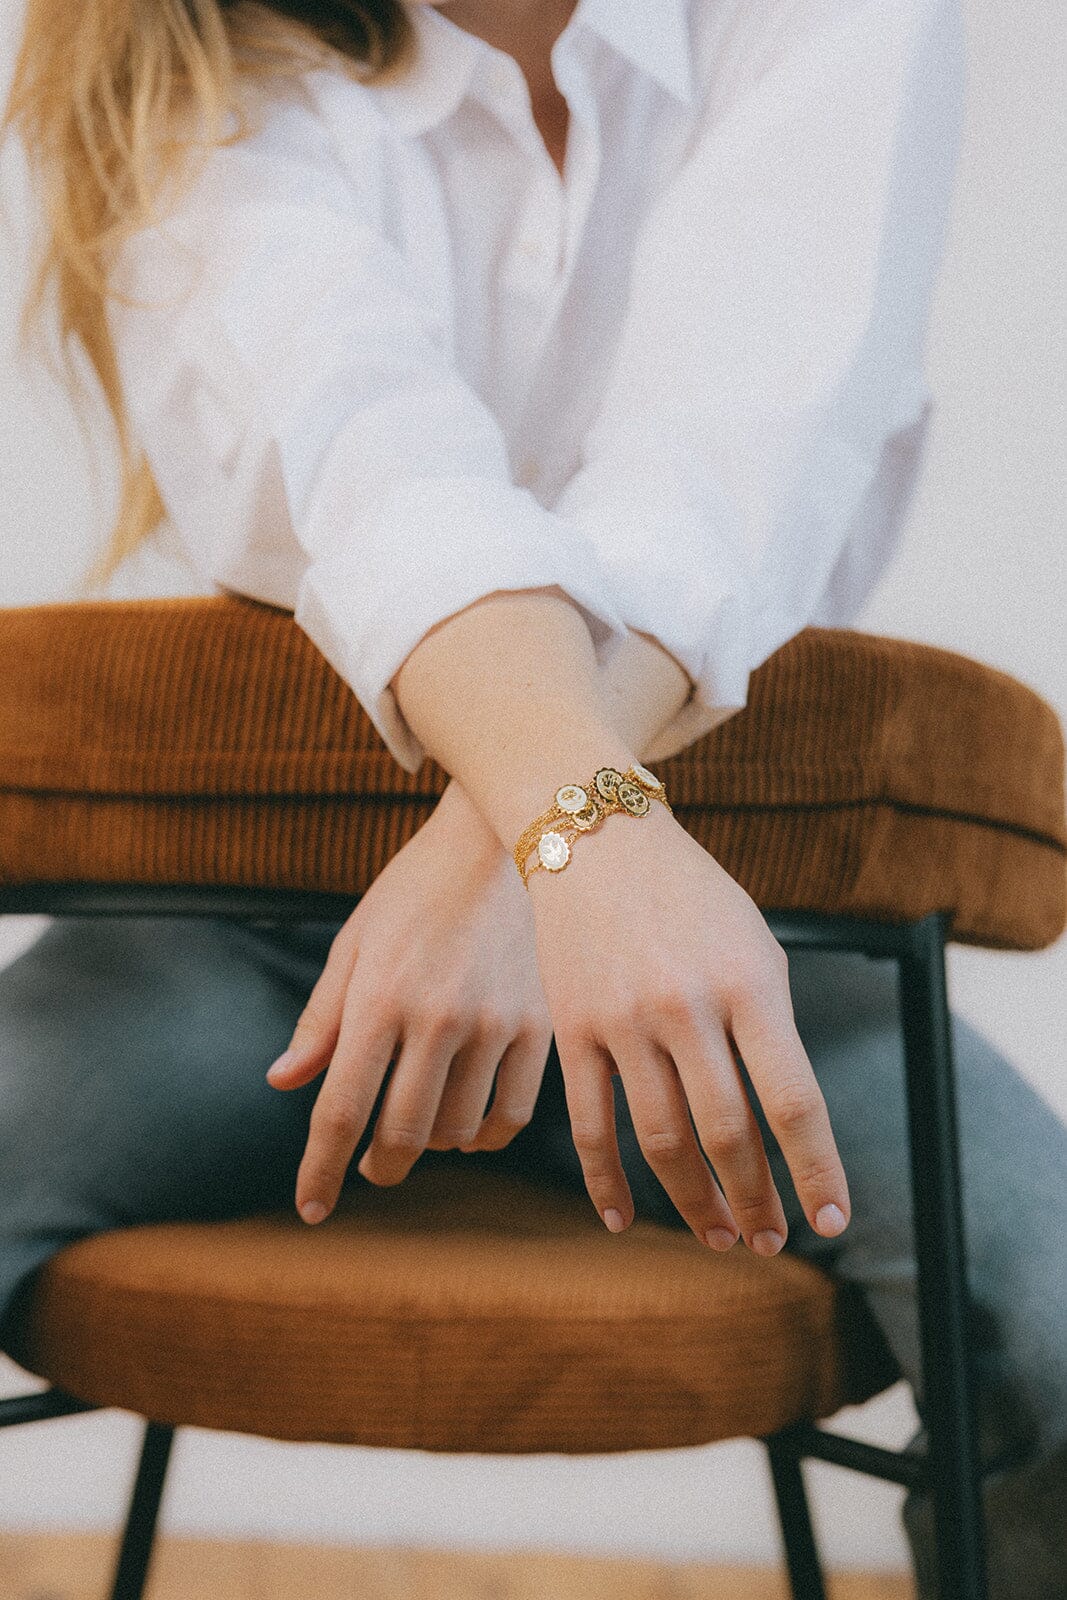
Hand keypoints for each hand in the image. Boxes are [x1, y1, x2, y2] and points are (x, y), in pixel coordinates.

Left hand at [266, 784, 552, 1221]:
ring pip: (458, 1131)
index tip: (312, 1210)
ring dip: (432, 1144)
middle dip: (378, 1168)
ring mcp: (495, 1024)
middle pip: (401, 1135)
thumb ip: (322, 1016)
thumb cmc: (417, 888)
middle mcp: (436, 1018)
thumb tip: (284, 1083)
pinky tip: (470, 1121)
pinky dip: (486, 1135)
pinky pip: (512, 1115)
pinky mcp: (541, 1026)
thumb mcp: (357, 940)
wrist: (506, 839)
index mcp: (379, 998)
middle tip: (370, 1172)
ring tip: (421, 1126)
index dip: (319, 1170)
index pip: (341, 1110)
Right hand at [526, 802, 850, 1254]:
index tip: (832, 1220)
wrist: (596, 839)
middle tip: (770, 1241)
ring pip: (661, 1140)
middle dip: (756, 1201)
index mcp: (748, 982)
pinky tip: (623, 1219)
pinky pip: (590, 1124)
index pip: (793, 1100)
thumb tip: (784, 1124)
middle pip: (727, 1133)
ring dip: (695, 1203)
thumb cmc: (691, 896)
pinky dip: (607, 1182)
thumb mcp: (755, 945)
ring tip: (718, 1236)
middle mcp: (686, 1006)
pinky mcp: (573, 1030)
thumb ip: (771, 1028)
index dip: (815, 1170)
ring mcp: (623, 1020)